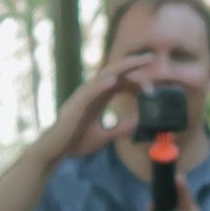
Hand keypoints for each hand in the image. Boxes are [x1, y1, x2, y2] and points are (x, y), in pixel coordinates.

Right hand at [39, 52, 154, 162]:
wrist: (55, 152)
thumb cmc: (75, 142)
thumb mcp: (104, 136)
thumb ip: (119, 129)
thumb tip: (136, 125)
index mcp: (99, 98)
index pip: (120, 81)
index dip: (136, 77)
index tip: (154, 78)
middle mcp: (92, 93)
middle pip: (115, 72)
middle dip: (132, 64)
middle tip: (150, 58)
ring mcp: (83, 97)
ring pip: (104, 77)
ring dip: (122, 69)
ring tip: (136, 62)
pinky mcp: (75, 105)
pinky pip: (90, 91)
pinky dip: (101, 84)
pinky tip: (114, 80)